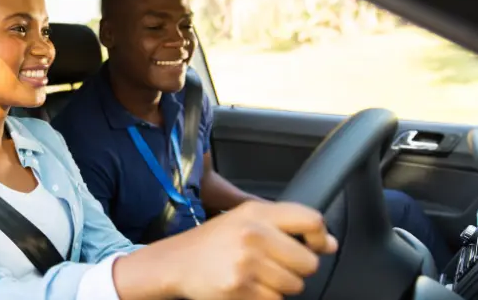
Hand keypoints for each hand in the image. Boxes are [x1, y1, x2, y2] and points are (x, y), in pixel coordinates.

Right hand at [113, 201, 337, 299]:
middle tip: (272, 263)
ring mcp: (246, 263)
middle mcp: (253, 235)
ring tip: (255, 274)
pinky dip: (265, 298)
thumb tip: (329, 244)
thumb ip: (288, 227)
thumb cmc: (214, 242)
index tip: (312, 245)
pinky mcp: (239, 289)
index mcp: (257, 213)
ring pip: (294, 286)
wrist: (175, 263)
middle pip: (308, 261)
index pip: (312, 221)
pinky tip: (246, 286)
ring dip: (280, 286)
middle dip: (296, 268)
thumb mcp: (246, 220)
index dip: (319, 237)